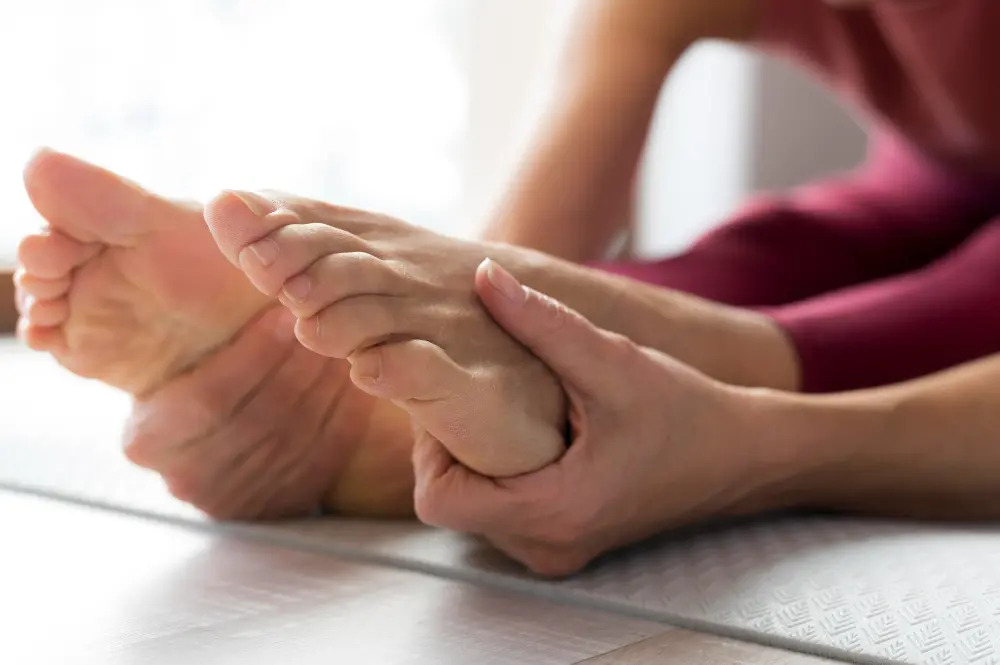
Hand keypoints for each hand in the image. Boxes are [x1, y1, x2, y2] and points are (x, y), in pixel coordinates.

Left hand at [411, 260, 776, 575]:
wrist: (744, 456)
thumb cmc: (686, 412)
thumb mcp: (612, 360)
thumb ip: (542, 321)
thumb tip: (483, 276)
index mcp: (554, 511)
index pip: (440, 500)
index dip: (430, 447)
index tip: (451, 400)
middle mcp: (548, 546)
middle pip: (452, 504)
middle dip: (449, 449)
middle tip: (470, 396)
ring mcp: (557, 551)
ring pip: (475, 512)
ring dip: (474, 463)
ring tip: (499, 412)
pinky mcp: (567, 543)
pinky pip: (504, 517)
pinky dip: (500, 477)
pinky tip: (526, 435)